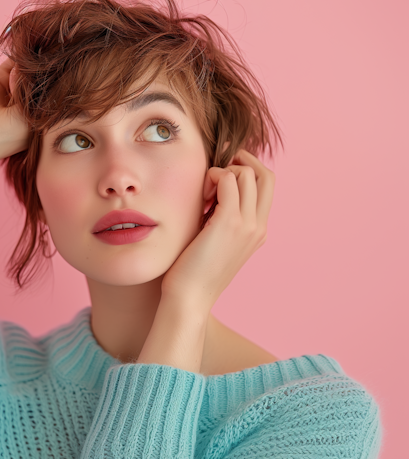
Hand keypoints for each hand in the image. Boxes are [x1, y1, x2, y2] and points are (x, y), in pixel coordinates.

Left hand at [160, 149, 275, 312]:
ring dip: (223, 171)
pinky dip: (213, 177)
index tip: (224, 170)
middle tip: (218, 164)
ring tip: (204, 188)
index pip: (267, 187)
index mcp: (259, 231)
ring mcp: (247, 224)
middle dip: (243, 160)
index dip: (248, 170)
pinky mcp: (229, 222)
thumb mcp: (215, 241)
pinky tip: (201, 194)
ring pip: (247, 174)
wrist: (190, 297)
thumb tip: (212, 194)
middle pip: (266, 175)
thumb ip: (221, 218)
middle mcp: (259, 226)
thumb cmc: (194, 271)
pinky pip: (228, 180)